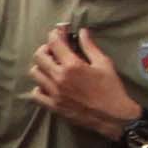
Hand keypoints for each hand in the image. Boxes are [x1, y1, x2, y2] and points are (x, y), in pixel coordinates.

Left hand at [22, 23, 143, 139]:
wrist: (112, 115)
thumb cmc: (111, 88)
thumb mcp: (104, 63)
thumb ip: (90, 47)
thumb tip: (82, 32)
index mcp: (72, 65)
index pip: (55, 43)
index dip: (55, 34)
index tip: (58, 32)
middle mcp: (59, 78)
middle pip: (39, 57)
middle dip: (46, 49)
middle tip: (55, 50)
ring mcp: (54, 93)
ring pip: (35, 73)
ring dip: (42, 66)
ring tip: (51, 67)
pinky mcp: (53, 106)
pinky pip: (36, 94)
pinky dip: (40, 86)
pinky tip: (49, 85)